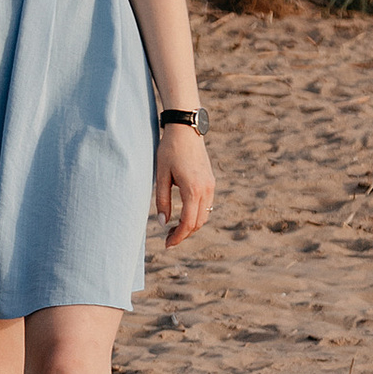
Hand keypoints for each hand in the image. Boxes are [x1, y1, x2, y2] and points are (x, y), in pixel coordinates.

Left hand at [154, 117, 214, 247]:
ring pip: (205, 216)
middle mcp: (206, 190)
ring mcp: (211, 186)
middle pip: (198, 223)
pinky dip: (197, 215)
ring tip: (174, 229)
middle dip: (184, 234)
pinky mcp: (211, 181)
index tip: (167, 244)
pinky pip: (207, 205)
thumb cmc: (169, 150)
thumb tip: (162, 222)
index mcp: (192, 190)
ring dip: (191, 225)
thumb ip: (162, 200)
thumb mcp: (161, 175)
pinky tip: (184, 214)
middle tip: (168, 239)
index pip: (188, 223)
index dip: (178, 237)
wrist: (186, 129)